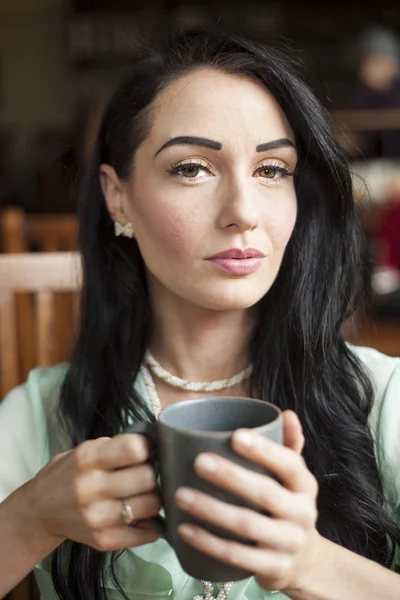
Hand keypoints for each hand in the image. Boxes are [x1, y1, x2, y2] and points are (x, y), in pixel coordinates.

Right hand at [25, 434, 160, 551]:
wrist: (39, 511)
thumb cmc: (69, 473)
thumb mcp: (85, 450)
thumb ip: (115, 446)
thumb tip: (152, 446)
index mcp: (88, 458)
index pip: (134, 449)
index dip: (148, 447)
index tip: (147, 450)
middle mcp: (92, 487)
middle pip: (147, 477)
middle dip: (153, 472)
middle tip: (147, 474)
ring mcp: (97, 517)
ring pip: (151, 505)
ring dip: (154, 498)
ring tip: (146, 494)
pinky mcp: (103, 540)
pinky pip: (145, 534)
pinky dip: (152, 525)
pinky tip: (144, 516)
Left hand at [175, 410, 320, 592]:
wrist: (306, 561)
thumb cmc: (287, 506)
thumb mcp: (293, 478)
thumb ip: (287, 445)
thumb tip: (286, 414)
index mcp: (305, 485)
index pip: (289, 463)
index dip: (264, 449)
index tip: (235, 435)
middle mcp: (302, 514)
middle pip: (265, 493)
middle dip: (231, 476)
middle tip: (198, 462)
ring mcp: (288, 544)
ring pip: (247, 525)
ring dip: (211, 510)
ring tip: (180, 495)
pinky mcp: (273, 568)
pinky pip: (237, 556)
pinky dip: (209, 542)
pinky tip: (184, 529)